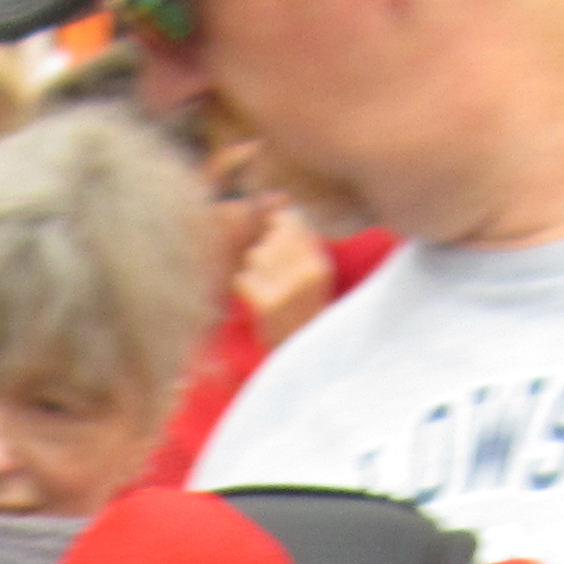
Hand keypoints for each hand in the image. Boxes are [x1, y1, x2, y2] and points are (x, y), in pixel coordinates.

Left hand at [236, 208, 337, 352]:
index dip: (278, 227)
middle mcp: (306, 271)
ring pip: (255, 256)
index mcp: (321, 262)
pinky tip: (259, 304)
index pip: (291, 221)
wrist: (307, 361)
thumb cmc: (308, 314)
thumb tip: (278, 203)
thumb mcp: (315, 275)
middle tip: (275, 277)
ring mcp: (286, 287)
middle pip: (270, 237)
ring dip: (255, 271)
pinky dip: (246, 290)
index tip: (278, 242)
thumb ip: (300, 240)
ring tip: (270, 291)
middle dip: (267, 252)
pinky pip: (243, 279)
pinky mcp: (266, 303)